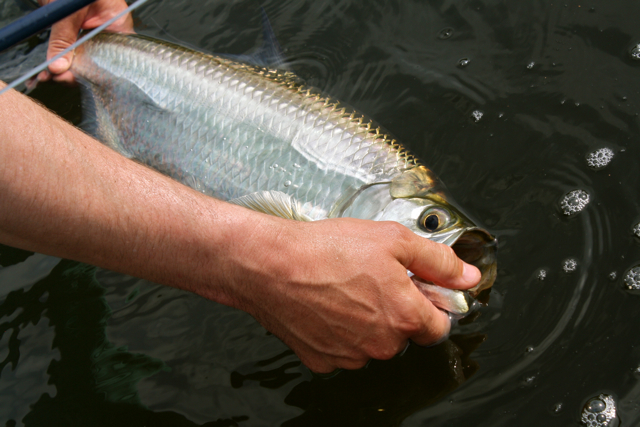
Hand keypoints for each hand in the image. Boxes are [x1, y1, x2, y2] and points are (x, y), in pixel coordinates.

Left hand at [37, 0, 132, 82]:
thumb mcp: (68, 11)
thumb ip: (63, 38)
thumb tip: (58, 68)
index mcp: (117, 25)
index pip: (112, 58)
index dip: (93, 71)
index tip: (71, 78)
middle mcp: (107, 31)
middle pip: (95, 60)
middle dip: (74, 71)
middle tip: (55, 78)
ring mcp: (92, 30)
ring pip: (81, 56)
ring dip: (64, 66)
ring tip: (47, 76)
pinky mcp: (77, 29)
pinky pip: (71, 48)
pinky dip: (59, 57)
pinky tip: (49, 69)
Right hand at [229, 216, 479, 372]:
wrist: (270, 266)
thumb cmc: (326, 250)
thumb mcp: (393, 240)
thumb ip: (437, 261)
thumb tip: (466, 277)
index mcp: (405, 316)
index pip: (439, 326)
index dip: (429, 303)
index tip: (414, 287)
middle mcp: (381, 344)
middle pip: (404, 334)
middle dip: (395, 310)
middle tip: (371, 279)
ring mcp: (350, 356)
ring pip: (372, 343)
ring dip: (366, 322)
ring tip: (343, 288)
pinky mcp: (322, 359)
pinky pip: (342, 349)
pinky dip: (339, 332)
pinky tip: (325, 305)